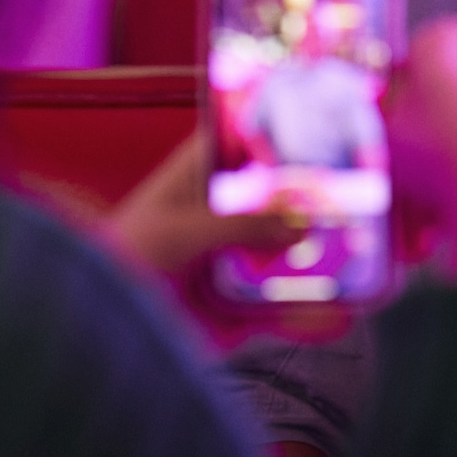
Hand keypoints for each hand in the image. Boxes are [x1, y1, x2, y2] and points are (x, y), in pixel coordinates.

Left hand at [97, 133, 351, 348]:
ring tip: (365, 260)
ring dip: (318, 262)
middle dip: (313, 203)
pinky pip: (277, 312)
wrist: (91, 330)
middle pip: (273, 202)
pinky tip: (339, 317)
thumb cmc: (121, 259)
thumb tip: (302, 224)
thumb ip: (243, 224)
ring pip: (282, 257)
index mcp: (193, 180)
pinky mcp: (230, 312)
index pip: (237, 143)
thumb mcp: (183, 230)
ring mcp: (225, 264)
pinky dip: (306, 317)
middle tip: (361, 199)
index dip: (274, 134)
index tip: (323, 126)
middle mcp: (214, 218)